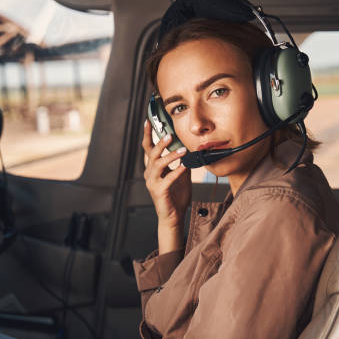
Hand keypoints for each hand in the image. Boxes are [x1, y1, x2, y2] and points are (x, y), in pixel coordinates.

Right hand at [142, 120, 190, 251]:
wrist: (174, 216)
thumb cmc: (176, 197)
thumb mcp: (182, 175)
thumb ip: (183, 162)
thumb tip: (190, 149)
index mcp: (153, 169)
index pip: (148, 148)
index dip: (148, 135)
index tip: (149, 121)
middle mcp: (150, 174)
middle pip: (151, 154)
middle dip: (160, 143)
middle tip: (169, 134)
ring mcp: (152, 183)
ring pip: (158, 164)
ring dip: (171, 156)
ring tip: (183, 151)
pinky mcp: (159, 191)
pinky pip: (167, 178)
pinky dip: (176, 171)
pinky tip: (185, 166)